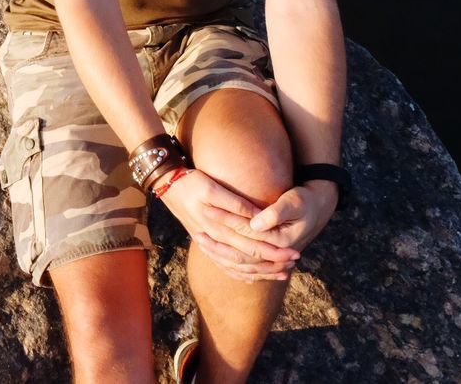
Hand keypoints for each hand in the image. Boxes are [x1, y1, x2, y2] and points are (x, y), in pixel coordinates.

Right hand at [159, 169, 300, 283]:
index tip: (294, 252)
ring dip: (260, 271)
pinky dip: (239, 274)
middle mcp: (214, 240)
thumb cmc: (190, 182)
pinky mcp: (205, 242)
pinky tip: (252, 278)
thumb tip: (258, 218)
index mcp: (219, 228)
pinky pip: (223, 265)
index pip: (252, 246)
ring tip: (281, 272)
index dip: (274, 251)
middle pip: (248, 259)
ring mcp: (208, 243)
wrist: (166, 184)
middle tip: (294, 262)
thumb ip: (235, 204)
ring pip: (237, 266)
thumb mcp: (212, 188)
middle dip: (273, 263)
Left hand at [190, 180, 338, 282]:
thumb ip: (275, 213)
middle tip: (195, 231)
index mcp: (281, 241)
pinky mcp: (271, 256)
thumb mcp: (294, 202)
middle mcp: (276, 253)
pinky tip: (214, 257)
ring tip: (200, 241)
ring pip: (243, 264)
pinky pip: (249, 268)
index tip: (206, 210)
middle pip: (241, 252)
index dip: (226, 221)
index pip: (246, 234)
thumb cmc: (306, 201)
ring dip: (220, 254)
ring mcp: (273, 257)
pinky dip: (232, 266)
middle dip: (217, 242)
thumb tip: (255, 223)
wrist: (319, 208)